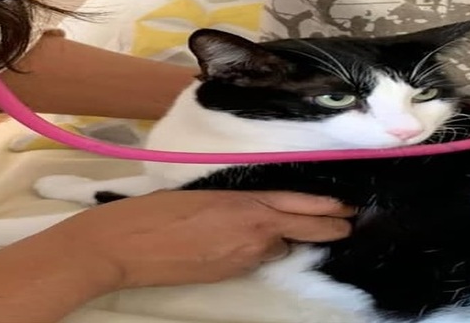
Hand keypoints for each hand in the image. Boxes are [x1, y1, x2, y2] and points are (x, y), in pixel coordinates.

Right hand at [39, 190, 353, 289]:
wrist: (122, 247)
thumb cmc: (150, 212)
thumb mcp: (196, 194)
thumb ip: (230, 201)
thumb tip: (247, 207)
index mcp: (242, 205)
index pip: (296, 205)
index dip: (325, 207)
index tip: (347, 206)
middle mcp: (250, 233)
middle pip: (302, 230)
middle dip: (326, 227)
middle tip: (346, 223)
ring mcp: (241, 258)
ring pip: (276, 247)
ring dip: (286, 239)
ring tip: (291, 230)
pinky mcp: (227, 275)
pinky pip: (255, 259)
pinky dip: (261, 250)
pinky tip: (252, 244)